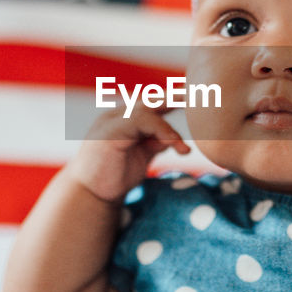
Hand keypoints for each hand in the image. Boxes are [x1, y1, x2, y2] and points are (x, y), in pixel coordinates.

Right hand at [67, 102, 190, 202]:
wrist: (89, 195)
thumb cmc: (114, 178)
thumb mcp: (141, 156)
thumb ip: (155, 143)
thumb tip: (174, 138)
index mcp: (125, 119)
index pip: (153, 103)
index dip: (174, 100)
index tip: (198, 102)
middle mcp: (118, 114)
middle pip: (151, 98)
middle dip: (177, 96)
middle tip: (202, 97)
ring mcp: (112, 120)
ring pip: (148, 108)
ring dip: (171, 127)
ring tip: (185, 148)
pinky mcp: (110, 130)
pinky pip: (141, 120)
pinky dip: (163, 131)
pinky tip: (177, 147)